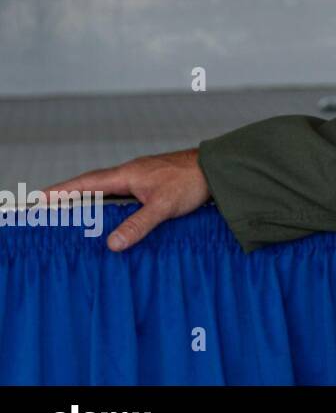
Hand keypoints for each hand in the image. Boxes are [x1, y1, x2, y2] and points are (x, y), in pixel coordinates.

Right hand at [38, 148, 210, 251]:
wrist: (218, 168)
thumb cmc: (191, 181)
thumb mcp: (163, 206)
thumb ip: (138, 224)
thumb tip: (112, 244)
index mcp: (127, 174)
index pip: (87, 182)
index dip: (64, 190)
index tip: (41, 197)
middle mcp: (132, 173)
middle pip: (94, 184)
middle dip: (72, 194)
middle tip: (50, 205)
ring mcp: (143, 177)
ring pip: (111, 189)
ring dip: (93, 198)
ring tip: (76, 212)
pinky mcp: (154, 184)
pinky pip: (126, 193)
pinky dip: (114, 202)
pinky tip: (115, 214)